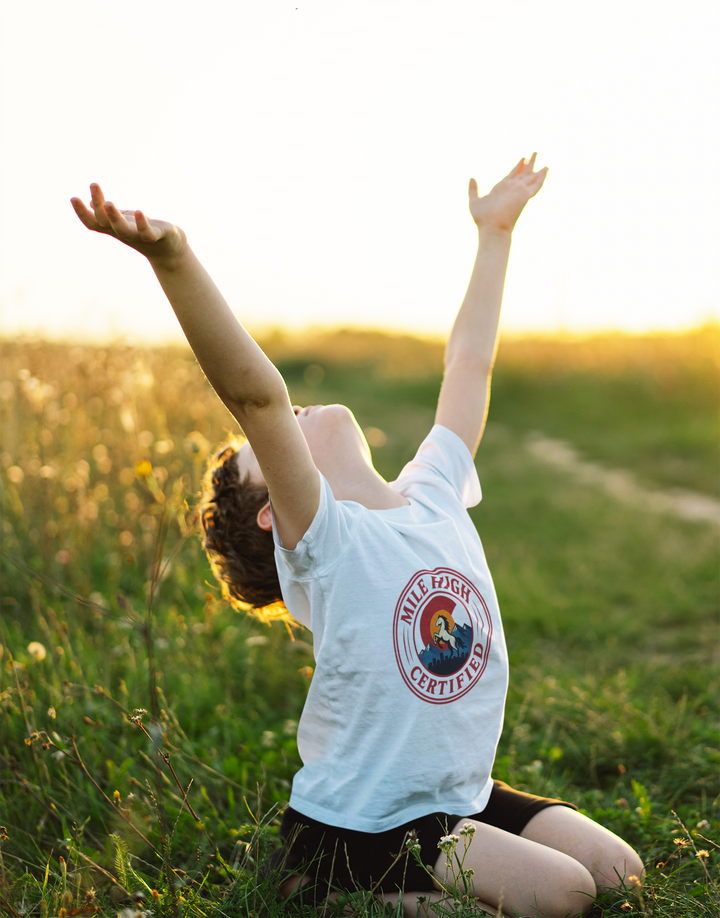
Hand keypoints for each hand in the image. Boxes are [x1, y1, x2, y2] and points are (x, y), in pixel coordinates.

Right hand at [70, 183, 186, 262]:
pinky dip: (142, 223)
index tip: (73, 197)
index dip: (82, 212)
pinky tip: (138, 212)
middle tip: (94, 184)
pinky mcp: (155, 237)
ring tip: (109, 203)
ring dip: (114, 216)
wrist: (169, 251)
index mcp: (113, 228)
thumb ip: (109, 213)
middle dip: (97, 205)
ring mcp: (138, 236)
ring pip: (122, 229)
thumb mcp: (124, 220)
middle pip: (105, 222)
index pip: (93, 222)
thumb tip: (91, 203)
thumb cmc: (144, 232)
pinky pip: (147, 232)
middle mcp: (123, 233)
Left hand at [468, 154, 547, 232]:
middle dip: (529, 163)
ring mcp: (519, 192)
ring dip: (535, 165)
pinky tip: (546, 170)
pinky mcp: (525, 196)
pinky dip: (541, 178)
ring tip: (538, 154)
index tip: (523, 158)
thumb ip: (473, 189)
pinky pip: (536, 185)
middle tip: (534, 152)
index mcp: (502, 189)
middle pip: (523, 173)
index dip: (518, 166)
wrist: (491, 228)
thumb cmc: (482, 219)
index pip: (512, 175)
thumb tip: (472, 178)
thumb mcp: (474, 201)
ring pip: (530, 176)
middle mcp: (511, 189)